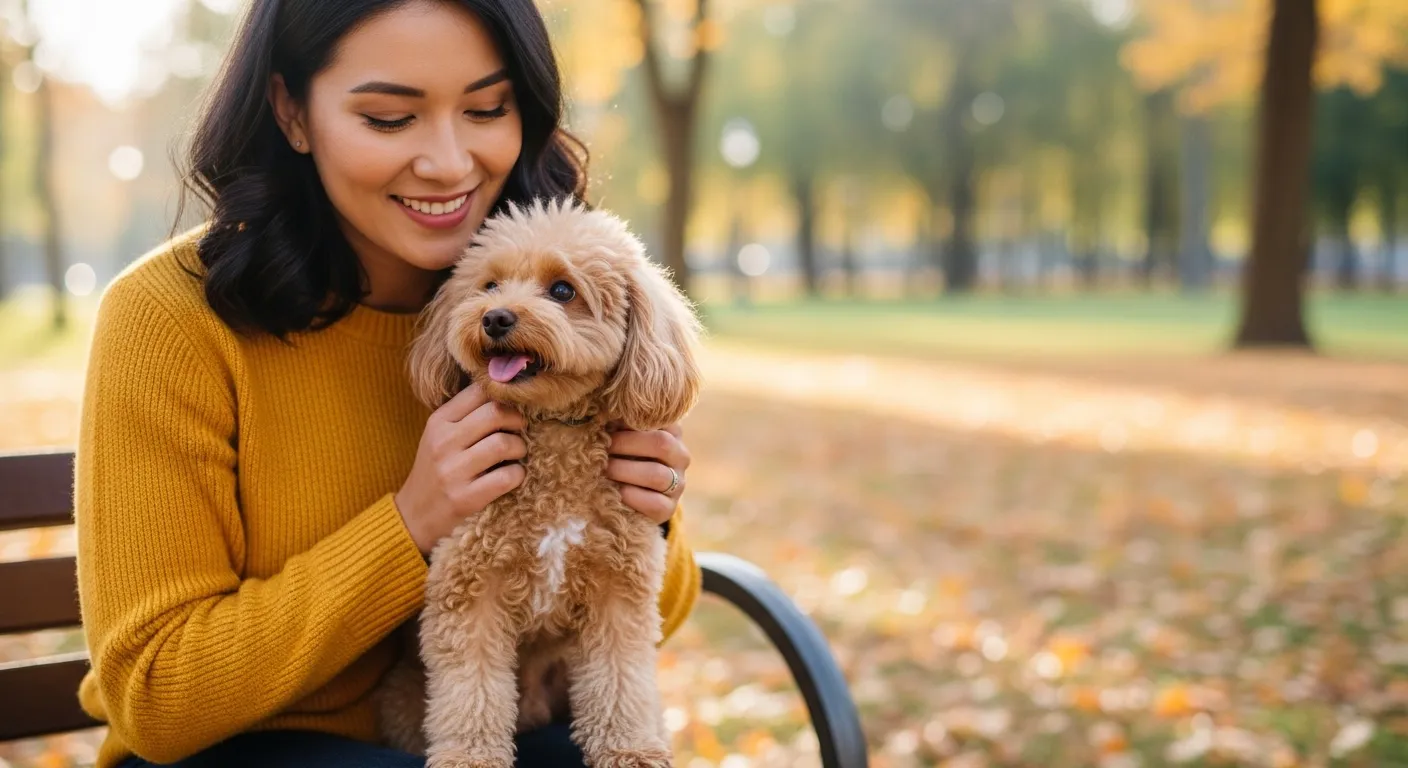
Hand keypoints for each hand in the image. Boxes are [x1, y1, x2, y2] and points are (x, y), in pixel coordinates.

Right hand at [395, 383, 527, 554]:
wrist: (413, 517)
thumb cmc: (436, 471)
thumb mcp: (440, 436)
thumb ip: (467, 414)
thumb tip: (508, 393)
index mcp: (438, 421)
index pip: (479, 391)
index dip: (504, 396)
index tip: (511, 408)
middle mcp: (443, 442)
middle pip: (496, 412)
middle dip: (517, 420)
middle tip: (519, 431)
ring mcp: (453, 471)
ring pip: (503, 443)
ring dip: (519, 448)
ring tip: (516, 455)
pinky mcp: (466, 498)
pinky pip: (507, 476)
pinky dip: (518, 475)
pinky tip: (512, 477)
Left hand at [606, 423, 689, 524]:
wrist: (629, 496)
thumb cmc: (623, 457)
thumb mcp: (625, 437)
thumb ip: (621, 424)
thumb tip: (606, 412)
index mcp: (673, 433)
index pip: (661, 419)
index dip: (633, 421)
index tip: (611, 423)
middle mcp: (681, 457)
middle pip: (661, 443)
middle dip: (627, 444)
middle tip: (605, 446)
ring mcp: (678, 484)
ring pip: (657, 475)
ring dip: (625, 471)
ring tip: (606, 469)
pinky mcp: (669, 509)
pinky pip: (654, 503)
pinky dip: (631, 496)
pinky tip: (616, 491)